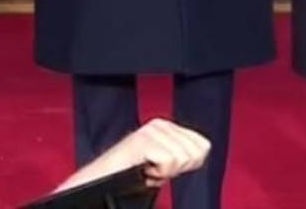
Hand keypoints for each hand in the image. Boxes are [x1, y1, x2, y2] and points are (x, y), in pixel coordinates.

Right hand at [51, 118, 211, 193]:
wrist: (102, 180)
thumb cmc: (130, 175)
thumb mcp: (164, 162)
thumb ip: (183, 153)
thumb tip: (202, 150)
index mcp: (167, 126)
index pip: (203, 145)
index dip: (187, 164)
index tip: (165, 168)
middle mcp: (159, 124)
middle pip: (194, 153)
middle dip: (176, 169)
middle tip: (153, 170)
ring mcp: (150, 131)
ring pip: (181, 157)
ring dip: (164, 172)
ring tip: (146, 169)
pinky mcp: (142, 140)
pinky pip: (168, 162)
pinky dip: (158, 173)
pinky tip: (143, 169)